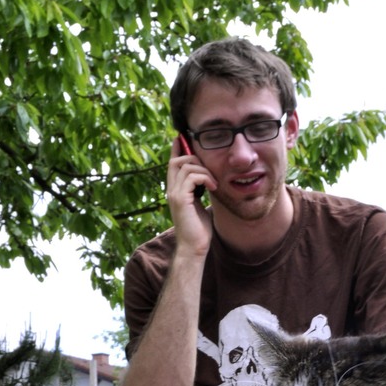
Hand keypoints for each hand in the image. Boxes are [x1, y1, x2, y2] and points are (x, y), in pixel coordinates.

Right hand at [167, 137, 216, 253]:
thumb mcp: (200, 205)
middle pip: (176, 160)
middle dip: (193, 157)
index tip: (184, 137)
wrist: (194, 248)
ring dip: (203, 170)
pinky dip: (204, 178)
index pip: (173, 164)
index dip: (177, 149)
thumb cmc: (199, 230)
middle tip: (209, 168)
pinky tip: (213, 187)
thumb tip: (210, 180)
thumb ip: (200, 191)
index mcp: (175, 191)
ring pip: (185, 166)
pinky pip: (191, 177)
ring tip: (214, 183)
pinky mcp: (180, 199)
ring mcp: (174, 194)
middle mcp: (171, 190)